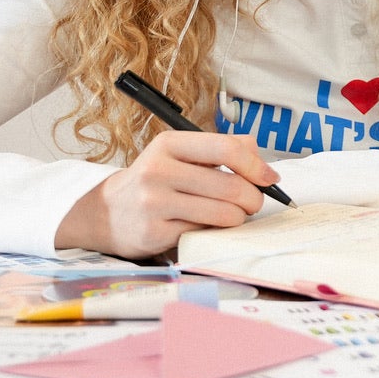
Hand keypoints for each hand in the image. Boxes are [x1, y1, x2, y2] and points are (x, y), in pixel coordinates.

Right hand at [54, 128, 281, 258]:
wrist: (108, 212)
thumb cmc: (156, 180)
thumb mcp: (180, 154)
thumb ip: (222, 149)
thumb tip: (261, 158)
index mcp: (168, 144)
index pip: (225, 148)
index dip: (256, 165)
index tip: (270, 178)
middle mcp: (158, 171)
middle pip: (230, 186)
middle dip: (253, 198)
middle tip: (254, 202)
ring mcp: (154, 203)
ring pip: (223, 214)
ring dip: (239, 217)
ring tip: (234, 214)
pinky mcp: (154, 233)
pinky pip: (204, 233)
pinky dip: (216, 231)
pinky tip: (208, 225)